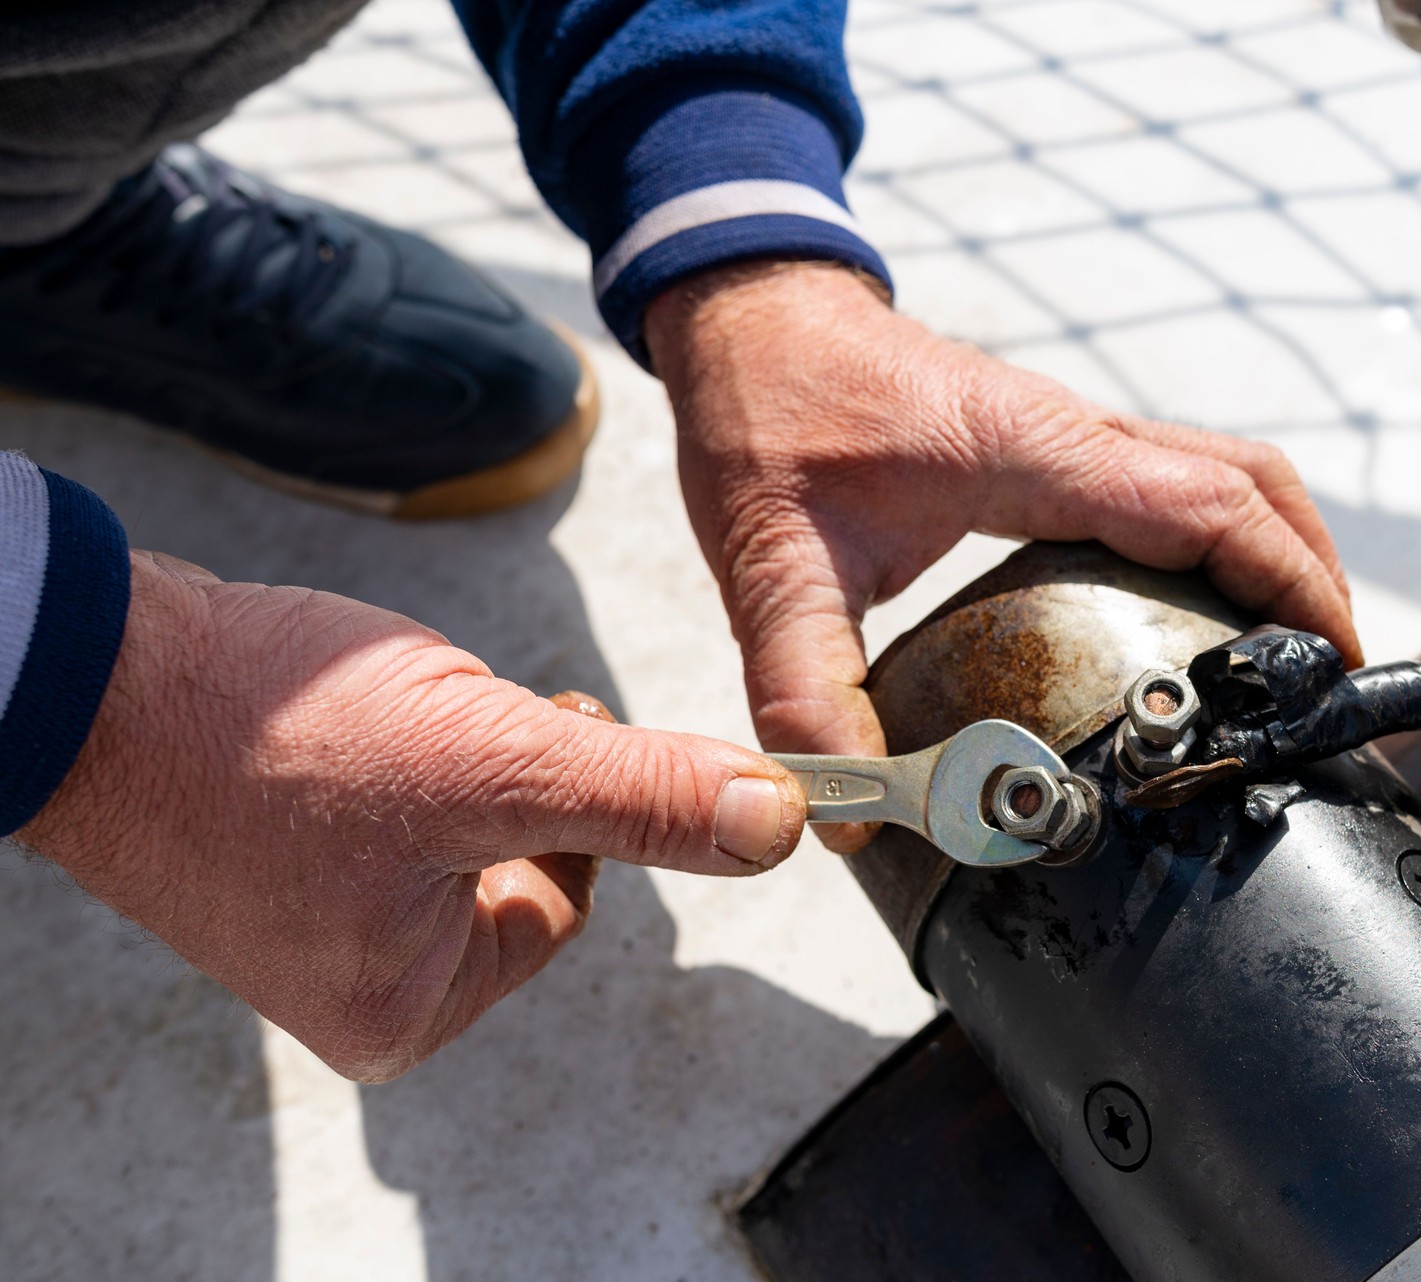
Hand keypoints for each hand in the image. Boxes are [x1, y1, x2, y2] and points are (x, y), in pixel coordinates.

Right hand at [19, 553, 805, 1080]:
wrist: (91, 667)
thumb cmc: (270, 735)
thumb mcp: (493, 761)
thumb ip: (645, 796)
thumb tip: (779, 826)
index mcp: (410, 1008)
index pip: (568, 903)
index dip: (578, 801)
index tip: (558, 723)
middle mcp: (364, 984)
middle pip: (520, 858)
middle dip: (504, 766)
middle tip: (447, 717)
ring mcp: (319, 921)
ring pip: (464, 815)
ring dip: (458, 742)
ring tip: (386, 710)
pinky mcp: (288, 854)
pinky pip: (399, 796)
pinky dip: (401, 738)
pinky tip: (352, 710)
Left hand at [647, 260, 1357, 827]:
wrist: (751, 315)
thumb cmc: (767, 409)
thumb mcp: (771, 556)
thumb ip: (805, 681)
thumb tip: (848, 812)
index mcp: (1037, 452)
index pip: (1212, 506)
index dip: (1291, 582)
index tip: (1337, 661)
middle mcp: (1075, 435)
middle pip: (1250, 484)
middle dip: (1310, 574)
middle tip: (1327, 680)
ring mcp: (1069, 436)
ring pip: (1223, 474)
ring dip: (1275, 551)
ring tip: (1287, 656)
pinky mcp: (1051, 449)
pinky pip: (1172, 484)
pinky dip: (1220, 539)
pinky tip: (1197, 614)